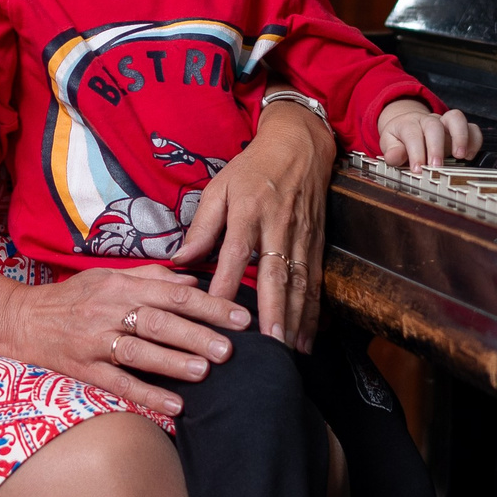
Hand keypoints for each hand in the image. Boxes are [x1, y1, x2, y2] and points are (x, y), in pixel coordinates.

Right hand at [5, 266, 252, 414]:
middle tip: (230, 348)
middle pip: (160, 321)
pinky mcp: (85, 369)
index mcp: (120, 285)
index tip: (240, 317)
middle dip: (198, 334)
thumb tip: (191, 281)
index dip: (209, 305)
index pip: (173, 294)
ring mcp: (96, 341)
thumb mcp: (107, 277)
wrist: (22, 319)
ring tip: (206, 371)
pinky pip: (120, 383)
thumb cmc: (72, 298)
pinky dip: (148, 395)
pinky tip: (175, 406)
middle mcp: (109, 311)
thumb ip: (150, 277)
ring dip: (174, 362)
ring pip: (140, 351)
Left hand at [170, 99, 332, 349]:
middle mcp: (278, 226)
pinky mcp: (317, 243)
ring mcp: (302, 237)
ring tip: (288, 352)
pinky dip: (313, 313)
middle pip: (276, 275)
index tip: (215, 312)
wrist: (300, 145)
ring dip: (296, 320)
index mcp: (249, 211)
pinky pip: (315, 283)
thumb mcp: (220, 186)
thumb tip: (179, 261)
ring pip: (301, 284)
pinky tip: (308, 339)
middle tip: (269, 346)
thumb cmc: (254, 168)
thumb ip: (202, 226)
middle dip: (274, 313)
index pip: (235, 252)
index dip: (225, 283)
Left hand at [377, 99, 480, 170]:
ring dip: (460, 137)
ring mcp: (445, 123)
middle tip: (436, 167)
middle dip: (436, 147)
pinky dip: (474, 140)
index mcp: (408, 124)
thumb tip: (393, 157)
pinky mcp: (459, 129)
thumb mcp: (390, 143)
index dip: (415, 152)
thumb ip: (392, 151)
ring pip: (456, 118)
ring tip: (460, 156)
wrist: (408, 124)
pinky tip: (469, 156)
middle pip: (434, 126)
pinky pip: (472, 128)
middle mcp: (428, 121)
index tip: (417, 170)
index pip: (412, 134)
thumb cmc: (400, 138)